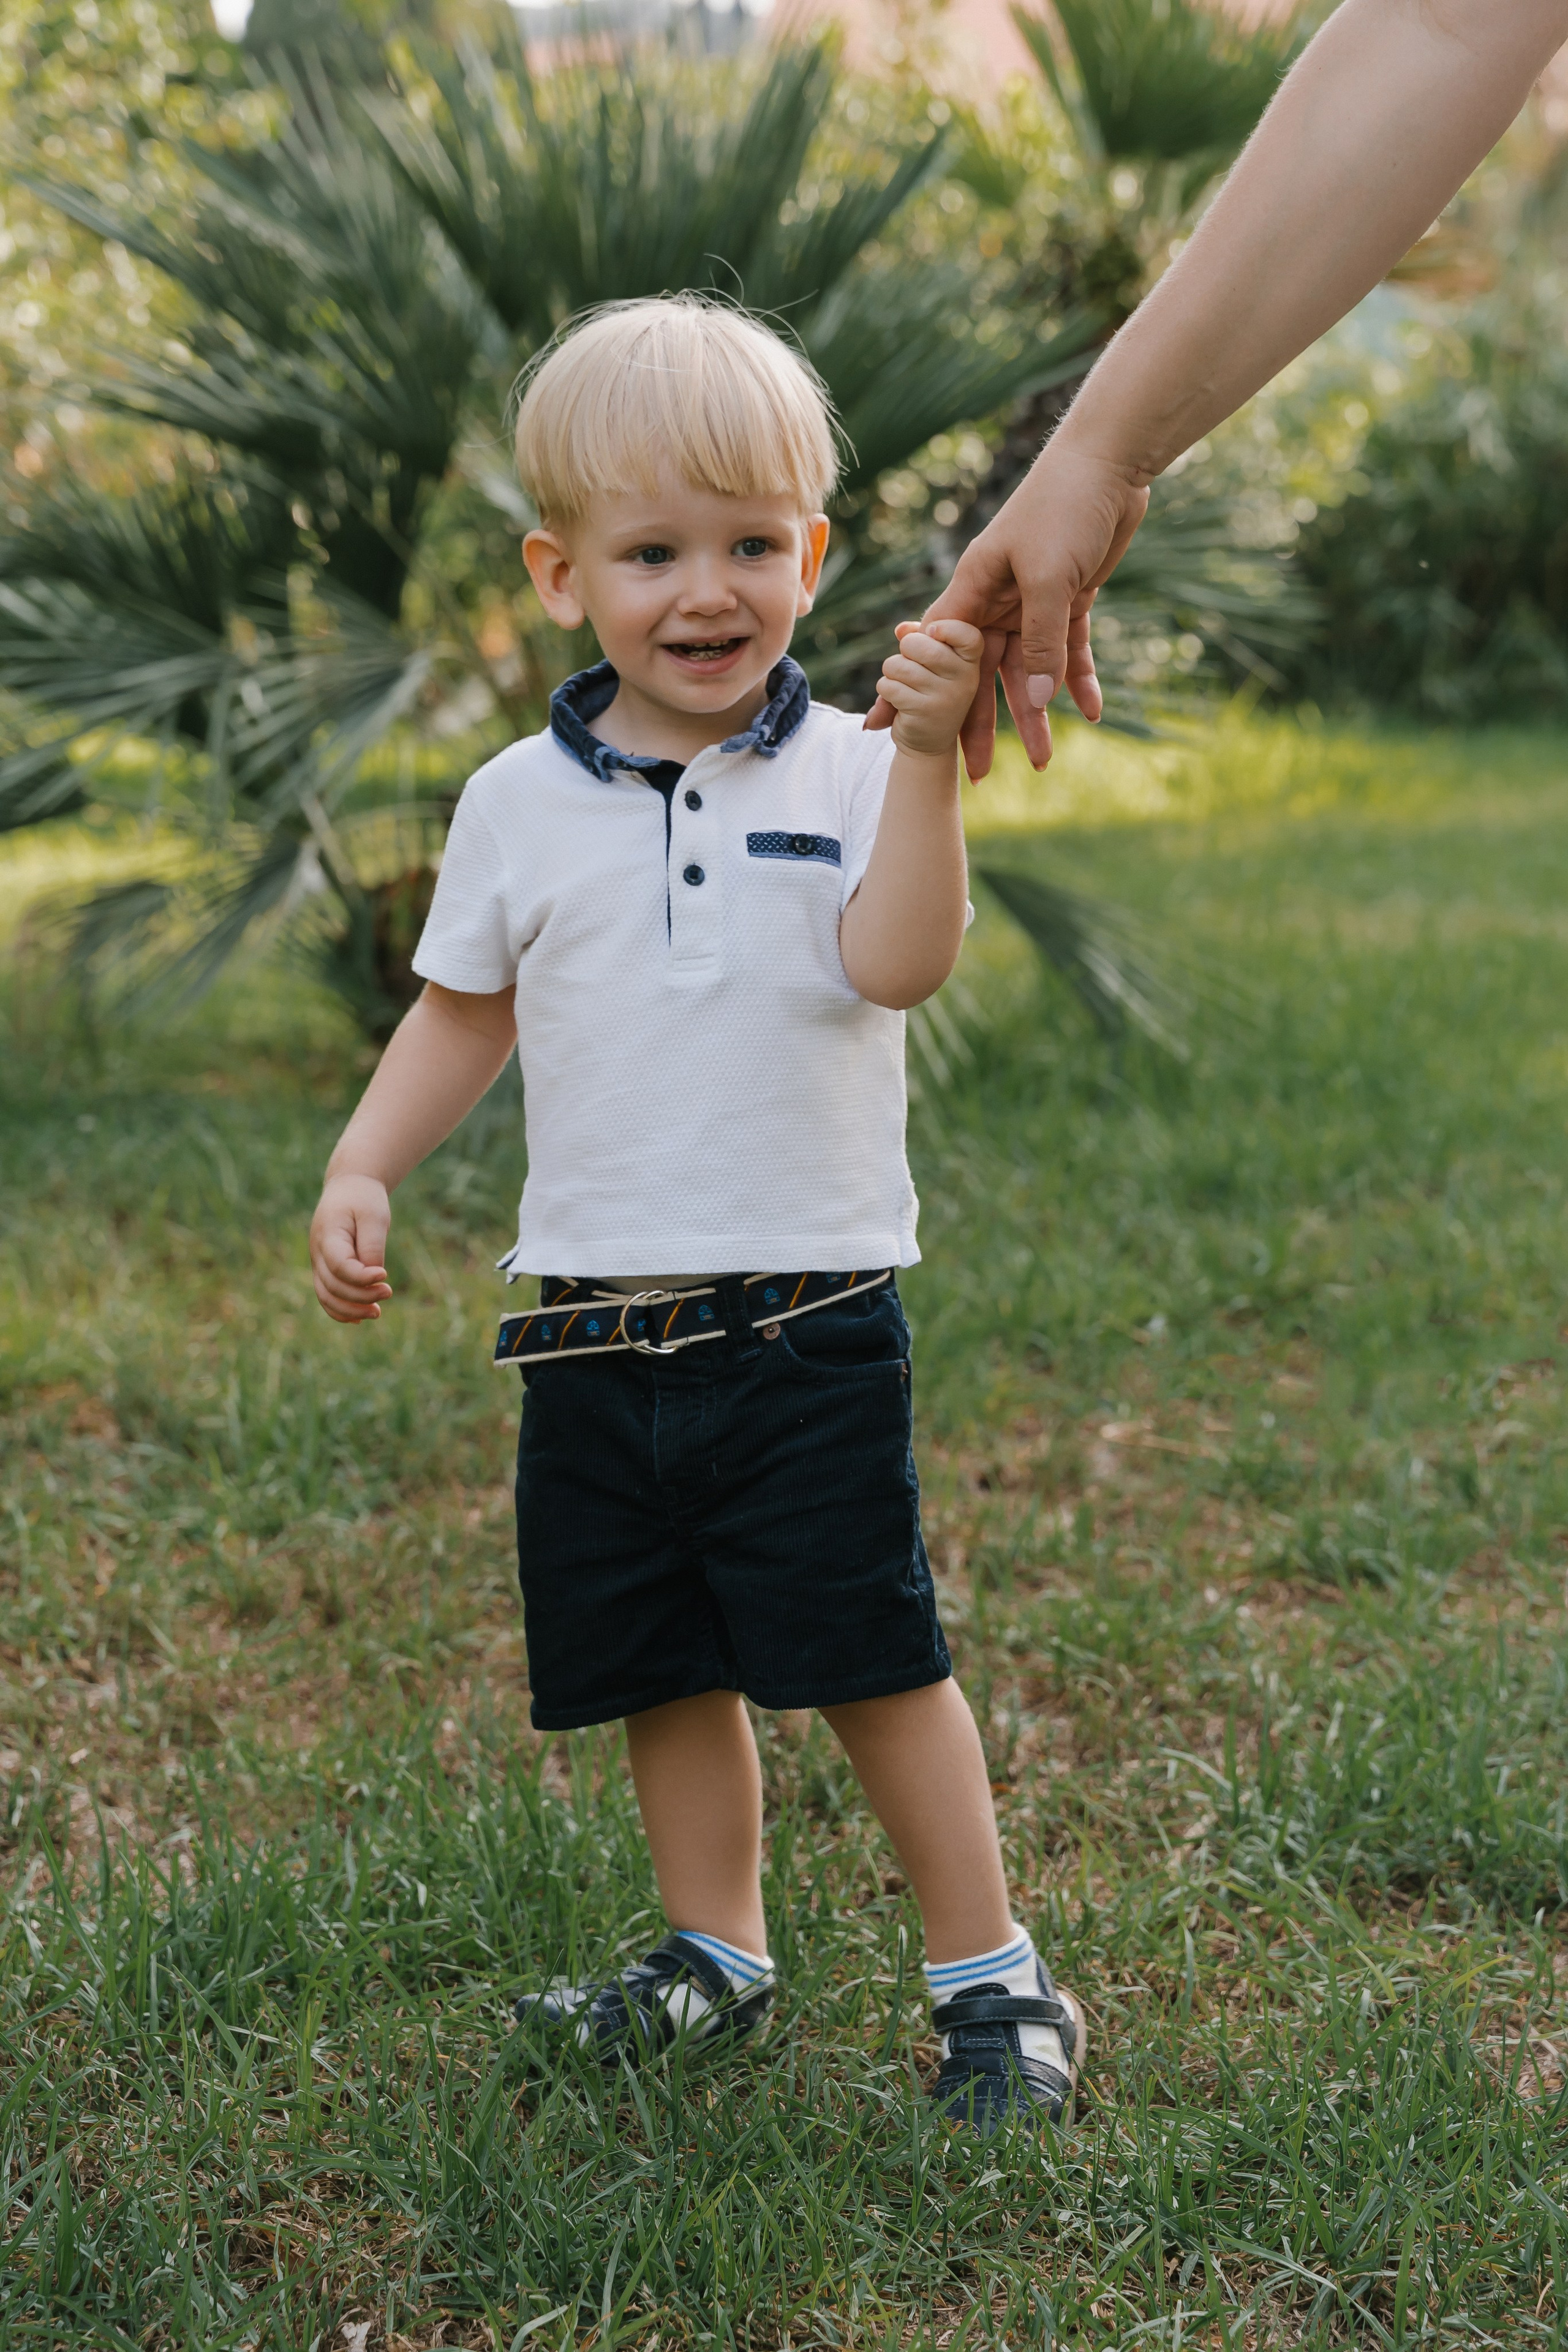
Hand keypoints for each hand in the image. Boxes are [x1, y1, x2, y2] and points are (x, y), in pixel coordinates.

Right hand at [310, 1172, 392, 1323]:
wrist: (349, 1188)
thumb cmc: (363, 1200)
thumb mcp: (374, 1216)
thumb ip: (372, 1246)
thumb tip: (373, 1276)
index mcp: (328, 1235)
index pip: (340, 1266)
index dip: (362, 1278)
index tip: (384, 1275)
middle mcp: (318, 1252)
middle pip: (333, 1285)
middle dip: (362, 1296)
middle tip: (388, 1292)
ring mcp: (318, 1263)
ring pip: (327, 1296)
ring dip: (351, 1310)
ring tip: (377, 1312)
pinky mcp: (325, 1269)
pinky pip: (327, 1296)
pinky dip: (341, 1311)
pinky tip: (361, 1318)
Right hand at [865, 442, 1149, 776]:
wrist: (1110, 464)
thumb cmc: (1064, 507)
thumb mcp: (1047, 578)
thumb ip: (1041, 643)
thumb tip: (1033, 703)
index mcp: (974, 589)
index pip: (932, 652)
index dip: (906, 692)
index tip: (882, 729)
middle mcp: (997, 600)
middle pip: (979, 675)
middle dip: (977, 725)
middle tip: (977, 775)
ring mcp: (1032, 602)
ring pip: (1028, 671)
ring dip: (1035, 715)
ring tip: (1042, 761)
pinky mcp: (1069, 599)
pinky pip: (1070, 650)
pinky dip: (1079, 680)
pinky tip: (1091, 711)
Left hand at [875, 618, 984, 760]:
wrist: (929, 744)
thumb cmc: (929, 692)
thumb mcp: (932, 664)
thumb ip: (921, 639)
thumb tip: (901, 629)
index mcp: (970, 662)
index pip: (968, 635)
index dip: (947, 627)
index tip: (931, 632)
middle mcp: (964, 678)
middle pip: (919, 644)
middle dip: (904, 650)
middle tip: (910, 664)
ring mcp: (946, 696)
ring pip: (899, 665)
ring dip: (891, 672)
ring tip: (904, 685)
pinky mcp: (924, 712)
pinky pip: (889, 686)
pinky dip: (885, 690)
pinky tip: (898, 701)